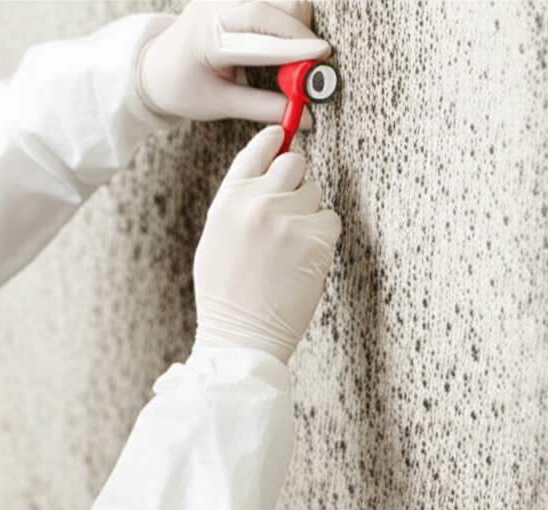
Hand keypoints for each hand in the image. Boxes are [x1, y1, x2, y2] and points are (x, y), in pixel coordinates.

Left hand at [138, 1, 331, 122]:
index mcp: (207, 39)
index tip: (321, 57)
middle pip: (271, 8)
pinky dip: (284, 17)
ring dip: (295, 22)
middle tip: (319, 59)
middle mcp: (214, 9)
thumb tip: (305, 116)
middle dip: (300, 32)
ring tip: (298, 54)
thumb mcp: (220, 104)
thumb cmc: (184, 89)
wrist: (154, 68)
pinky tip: (284, 39)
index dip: (294, 47)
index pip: (258, 39)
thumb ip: (263, 107)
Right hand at [193, 125, 339, 361]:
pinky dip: (323, 238)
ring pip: (315, 193)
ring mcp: (287, 220)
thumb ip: (238, 203)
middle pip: (295, 164)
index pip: (257, 150)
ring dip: (309, 214)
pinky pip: (330, 220)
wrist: (241, 334)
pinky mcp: (314, 240)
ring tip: (290, 248)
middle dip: (296, 183)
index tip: (282, 137)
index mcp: (228, 200)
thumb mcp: (216, 238)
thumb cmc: (226, 294)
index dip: (274, 142)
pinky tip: (304, 260)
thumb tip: (262, 176)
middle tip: (289, 212)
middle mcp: (257, 203)